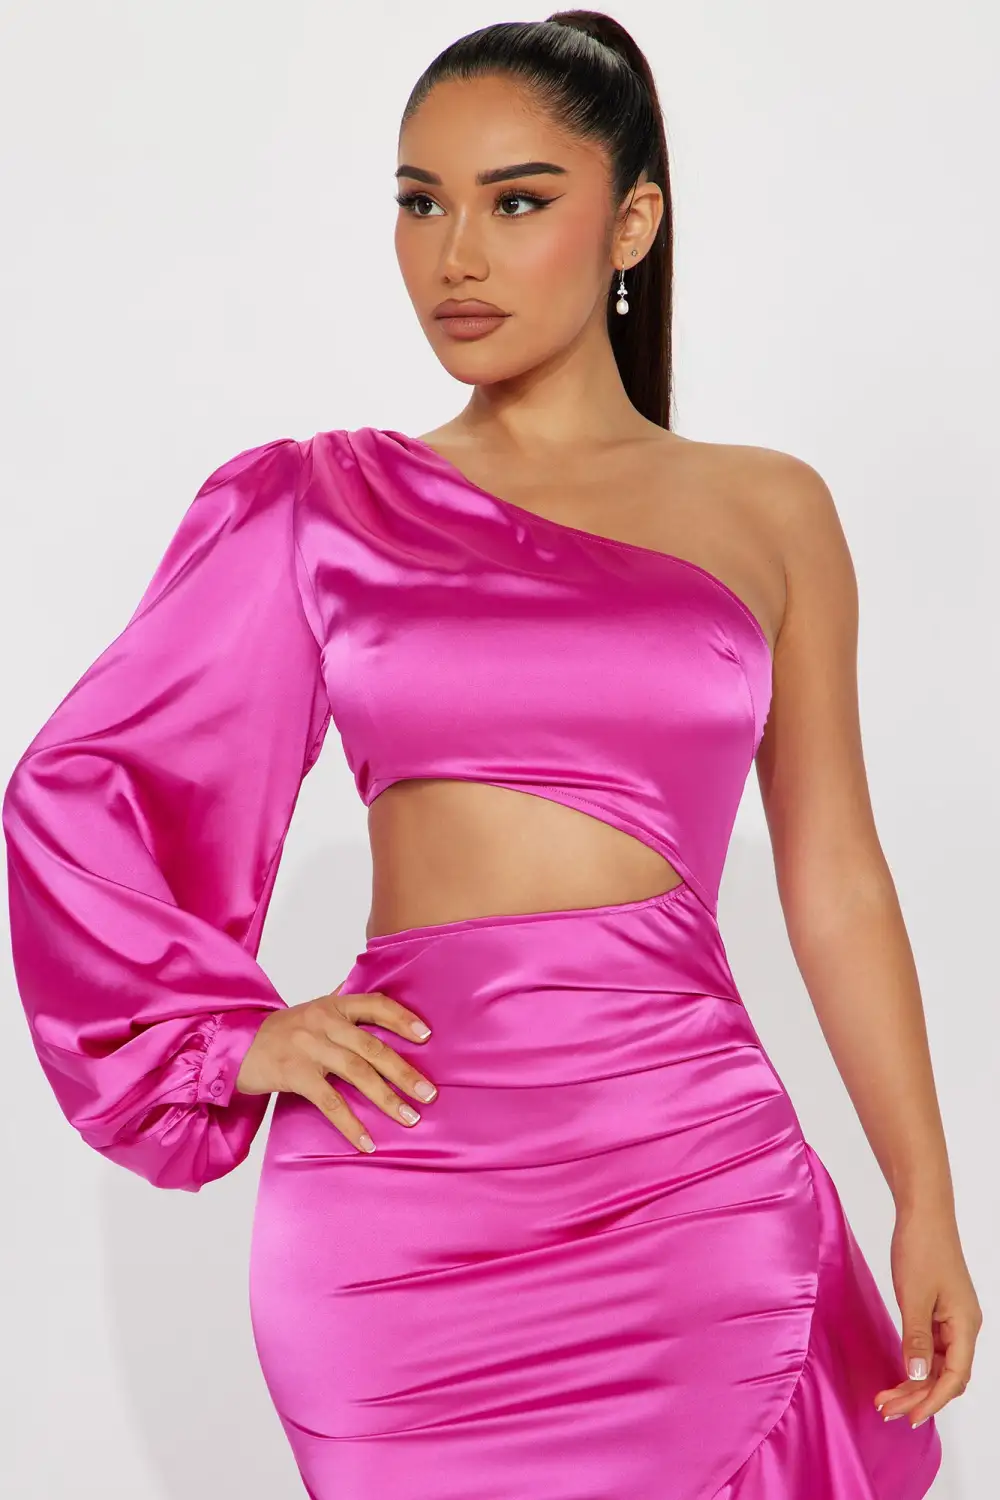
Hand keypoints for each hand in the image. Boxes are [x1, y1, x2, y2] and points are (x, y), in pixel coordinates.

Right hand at [235, 983, 436, 1153]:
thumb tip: (374, 995)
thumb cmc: (282, 1031)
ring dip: (387, 1099)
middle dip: (404, 1072)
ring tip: (409, 1118)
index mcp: (333, 1004)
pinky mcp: (294, 1073)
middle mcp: (324, 1021)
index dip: (403, 1019)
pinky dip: (350, 1123)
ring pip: (357, 1073)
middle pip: (373, 1047)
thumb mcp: (312, 1011)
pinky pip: (329, 1101)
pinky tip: (366, 1141)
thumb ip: (342, 1006)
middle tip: (429, 1094)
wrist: (236, 1045)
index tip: (426, 1037)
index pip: (375, 1005)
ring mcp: (309, 1047)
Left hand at [874, 1204, 982, 1427]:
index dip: (933, 1400)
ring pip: (937, 1363)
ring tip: (886, 1397)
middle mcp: (964, 1326)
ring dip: (914, 1381)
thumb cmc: (922, 1248)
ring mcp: (952, 1319)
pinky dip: (914, 1361)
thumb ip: (915, 1339)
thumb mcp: (914, 1296)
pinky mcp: (938, 1310)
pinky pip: (930, 1347)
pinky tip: (898, 1372)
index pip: (955, 1377)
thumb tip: (918, 1377)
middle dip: (918, 1396)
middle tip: (887, 1409)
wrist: (923, 1212)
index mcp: (965, 1325)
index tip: (909, 1416)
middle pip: (946, 1375)